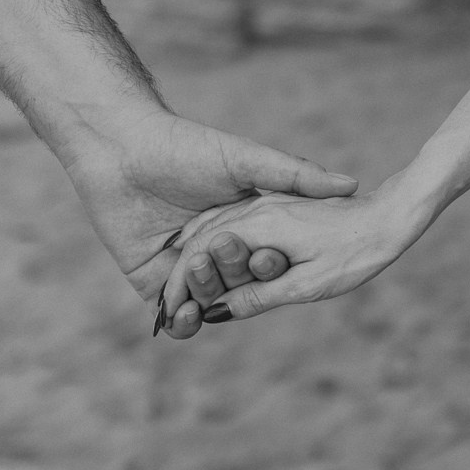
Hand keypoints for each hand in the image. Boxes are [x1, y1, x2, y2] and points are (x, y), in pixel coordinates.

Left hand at [57, 106, 355, 321]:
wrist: (118, 146)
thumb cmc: (184, 146)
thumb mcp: (247, 159)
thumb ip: (296, 175)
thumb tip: (351, 184)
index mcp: (241, 223)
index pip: (267, 258)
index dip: (272, 264)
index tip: (272, 257)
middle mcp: (213, 249)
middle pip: (238, 283)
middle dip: (236, 277)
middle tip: (224, 250)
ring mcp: (182, 267)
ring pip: (208, 301)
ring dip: (209, 298)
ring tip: (203, 276)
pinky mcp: (150, 279)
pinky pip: (172, 314)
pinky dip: (182, 322)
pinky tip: (187, 315)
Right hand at [156, 177, 431, 338]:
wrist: (392, 216)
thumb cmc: (357, 253)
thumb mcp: (309, 284)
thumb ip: (261, 296)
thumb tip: (220, 313)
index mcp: (259, 225)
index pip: (201, 253)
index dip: (180, 285)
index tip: (168, 311)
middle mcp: (256, 209)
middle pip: (201, 238)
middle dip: (181, 272)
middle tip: (167, 305)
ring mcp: (266, 204)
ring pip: (214, 225)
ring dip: (194, 254)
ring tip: (180, 285)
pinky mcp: (278, 206)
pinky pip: (232, 220)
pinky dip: (213, 240)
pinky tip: (211, 256)